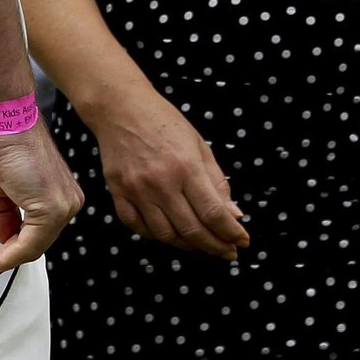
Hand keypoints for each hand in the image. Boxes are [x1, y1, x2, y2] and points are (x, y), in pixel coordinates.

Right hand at [0, 122, 84, 282]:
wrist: (4, 120)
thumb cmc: (0, 142)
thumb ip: (4, 214)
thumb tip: (4, 238)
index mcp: (58, 194)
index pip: (36, 233)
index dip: (8, 252)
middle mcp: (67, 201)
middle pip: (35, 243)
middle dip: (2, 261)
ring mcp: (63, 205)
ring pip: (31, 247)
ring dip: (0, 263)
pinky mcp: (52, 208)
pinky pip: (28, 244)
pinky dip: (5, 258)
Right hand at [87, 84, 249, 260]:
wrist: (121, 108)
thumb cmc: (163, 122)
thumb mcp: (199, 145)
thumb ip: (217, 181)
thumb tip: (233, 214)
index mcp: (186, 166)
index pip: (213, 213)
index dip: (230, 232)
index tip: (241, 241)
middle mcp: (161, 182)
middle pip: (192, 230)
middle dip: (214, 246)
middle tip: (227, 251)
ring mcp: (137, 190)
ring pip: (166, 235)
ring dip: (188, 245)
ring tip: (202, 243)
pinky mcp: (118, 193)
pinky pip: (139, 228)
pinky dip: (157, 236)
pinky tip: (171, 233)